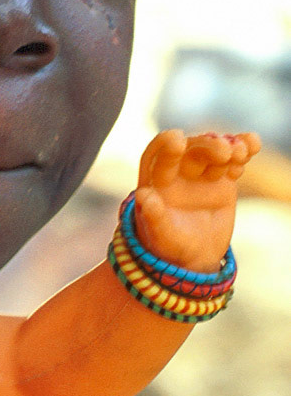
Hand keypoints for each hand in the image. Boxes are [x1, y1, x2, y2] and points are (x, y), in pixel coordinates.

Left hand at [134, 128, 259, 272]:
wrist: (196, 256)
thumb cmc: (171, 246)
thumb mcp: (161, 236)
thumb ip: (154, 216)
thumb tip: (143, 195)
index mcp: (157, 182)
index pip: (158, 157)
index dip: (166, 147)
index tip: (177, 140)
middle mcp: (178, 171)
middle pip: (192, 151)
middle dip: (207, 147)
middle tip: (224, 151)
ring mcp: (202, 172)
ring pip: (214, 151)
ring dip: (229, 146)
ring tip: (241, 152)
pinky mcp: (223, 177)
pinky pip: (234, 160)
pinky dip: (244, 149)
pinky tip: (253, 145)